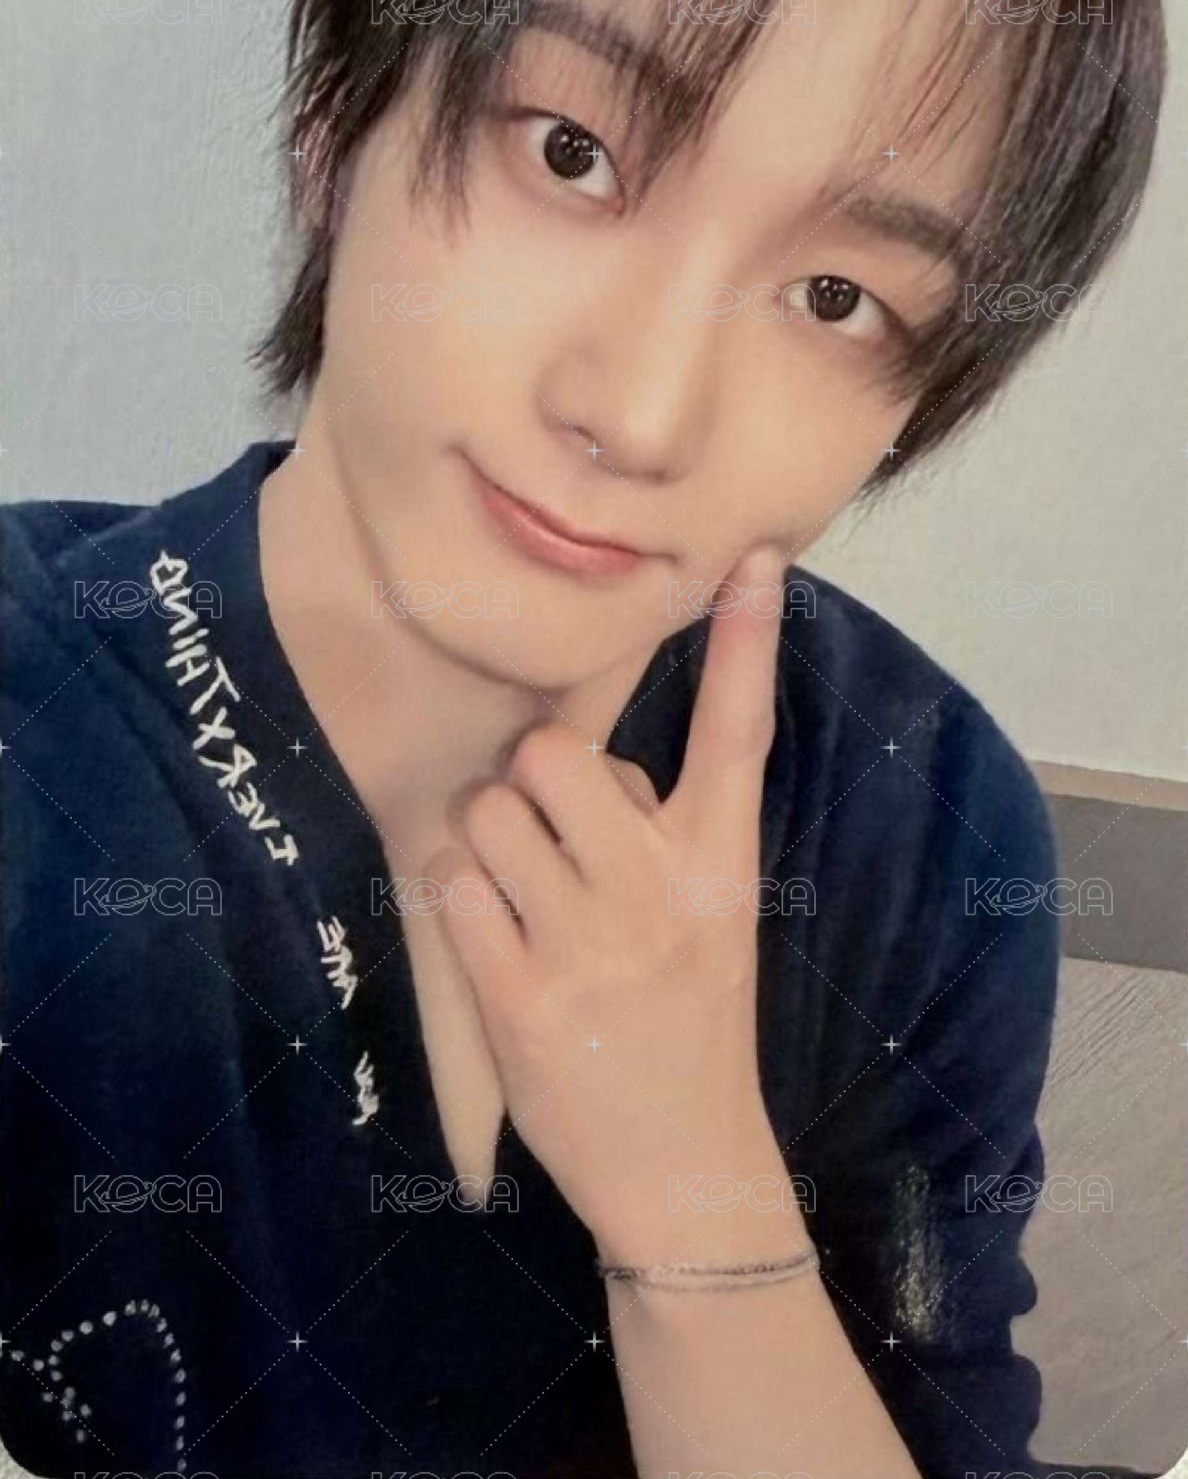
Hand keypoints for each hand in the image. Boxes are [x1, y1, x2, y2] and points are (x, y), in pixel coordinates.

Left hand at [423, 543, 786, 1244]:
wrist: (686, 1166)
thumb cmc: (693, 1020)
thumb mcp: (712, 916)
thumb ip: (659, 827)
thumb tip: (572, 756)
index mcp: (721, 863)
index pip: (738, 731)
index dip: (746, 639)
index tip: (753, 556)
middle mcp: (661, 890)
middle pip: (555, 754)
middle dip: (533, 783)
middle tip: (551, 839)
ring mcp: (591, 944)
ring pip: (490, 811)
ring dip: (489, 839)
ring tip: (525, 897)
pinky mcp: (523, 998)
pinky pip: (453, 883)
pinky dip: (460, 898)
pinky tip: (498, 941)